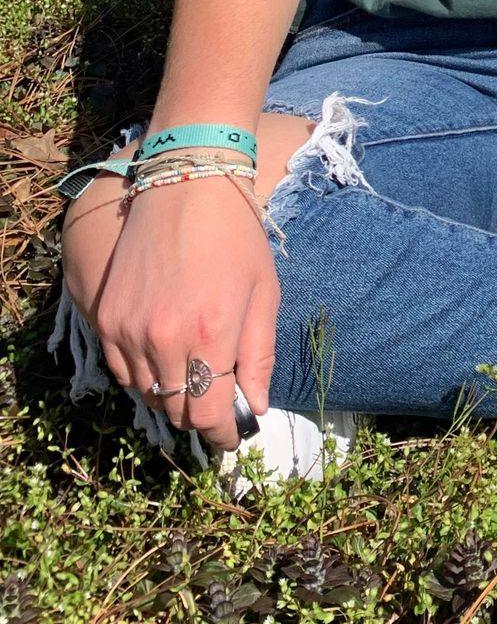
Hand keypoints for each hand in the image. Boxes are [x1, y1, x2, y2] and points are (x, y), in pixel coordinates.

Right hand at [61, 172, 278, 454]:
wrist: (187, 185)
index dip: (223, 435)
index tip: (233, 438)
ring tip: (194, 380)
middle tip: (217, 407)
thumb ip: (258, 354)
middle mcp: (166, 337)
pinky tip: (166, 359)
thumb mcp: (263, 293)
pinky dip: (144, 375)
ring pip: (148, 394)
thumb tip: (256, 405)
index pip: (210, 414)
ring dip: (173, 396)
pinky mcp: (107, 316)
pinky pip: (122, 370)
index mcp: (212, 334)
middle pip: (178, 410)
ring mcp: (129, 328)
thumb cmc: (236, 237)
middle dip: (201, 416)